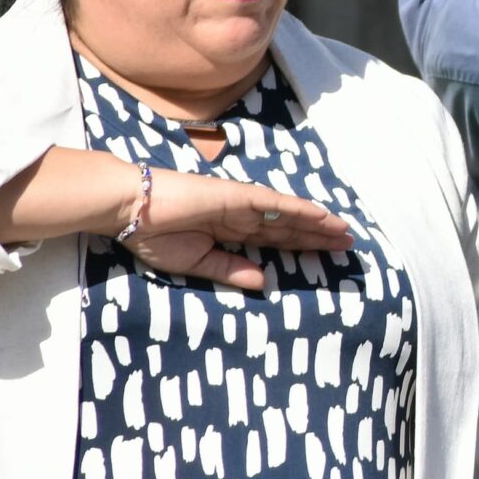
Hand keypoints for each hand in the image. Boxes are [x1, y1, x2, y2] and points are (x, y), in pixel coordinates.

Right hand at [127, 167, 355, 291]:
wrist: (130, 211)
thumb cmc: (153, 236)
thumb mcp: (196, 263)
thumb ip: (230, 270)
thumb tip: (263, 282)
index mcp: (229, 232)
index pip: (274, 240)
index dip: (300, 246)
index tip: (325, 254)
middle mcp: (240, 216)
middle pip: (288, 227)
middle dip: (318, 236)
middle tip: (348, 243)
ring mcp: (240, 204)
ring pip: (288, 214)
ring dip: (317, 223)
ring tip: (344, 231)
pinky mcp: (236, 195)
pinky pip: (274, 203)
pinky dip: (299, 209)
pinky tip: (321, 216)